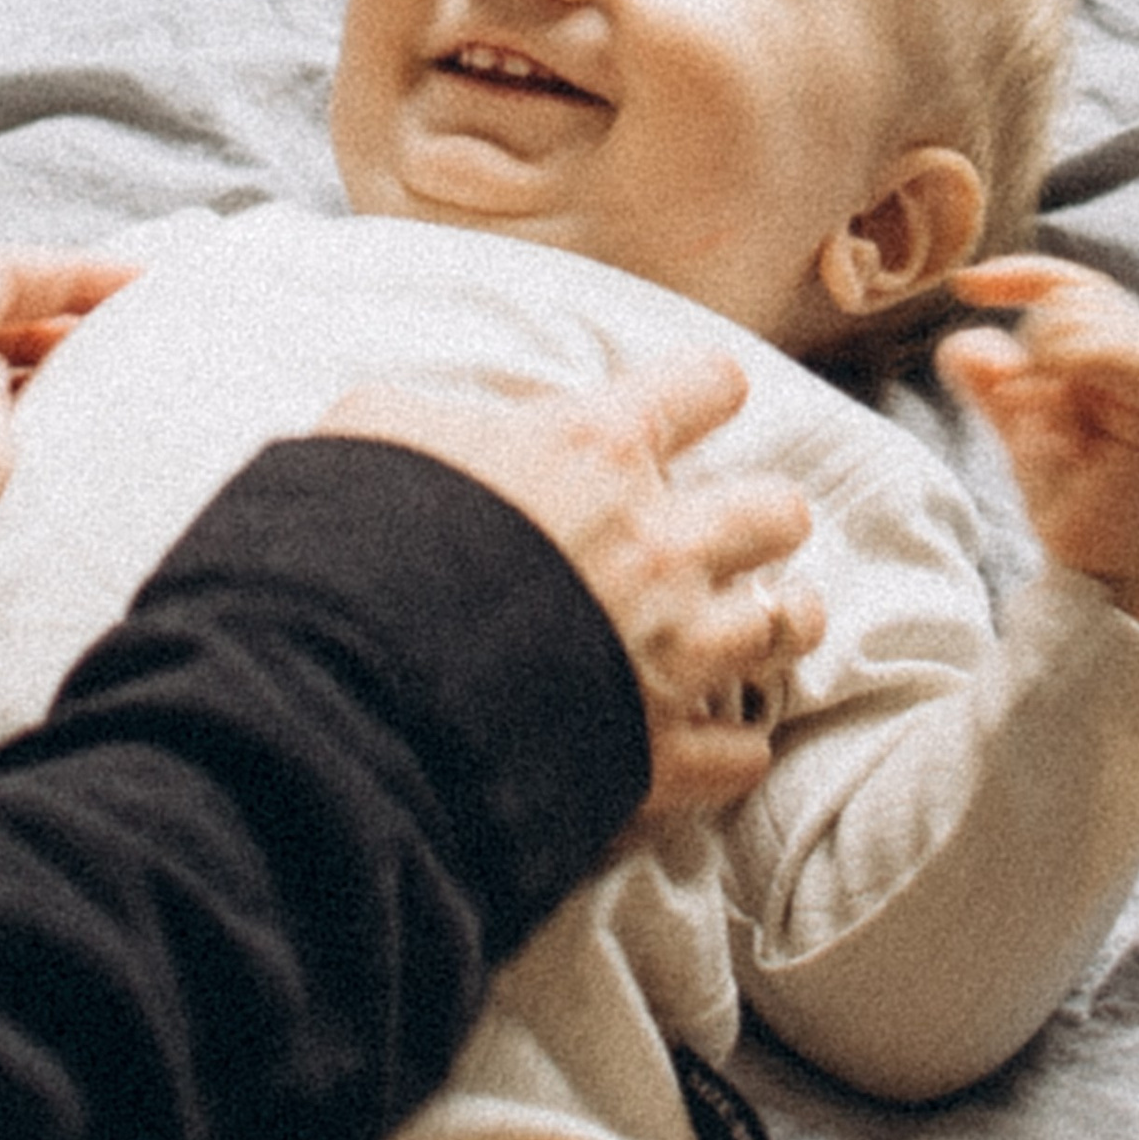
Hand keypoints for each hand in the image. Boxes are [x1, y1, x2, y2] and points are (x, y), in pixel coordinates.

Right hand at [317, 348, 822, 818]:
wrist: (351, 690)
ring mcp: (668, 653)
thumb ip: (430, 418)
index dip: (703, 393)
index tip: (697, 403)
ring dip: (776, 622)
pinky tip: (712, 739)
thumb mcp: (370, 431)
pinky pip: (742, 753)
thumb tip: (439, 429)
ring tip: (763, 622)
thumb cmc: (353, 546)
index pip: (702, 386)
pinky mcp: (655, 752)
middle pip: (776, 512)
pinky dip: (730, 748)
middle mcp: (656, 546)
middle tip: (727, 532)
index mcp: (594, 452)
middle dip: (762, 520)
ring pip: (787, 628)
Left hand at [937, 255, 1138, 647]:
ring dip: (1046, 362)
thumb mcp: (1026, 435)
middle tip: (1033, 415)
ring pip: (1088, 314)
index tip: (964, 286)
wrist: (1108, 578)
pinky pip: (1118, 351)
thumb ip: (997, 387)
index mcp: (1135, 359)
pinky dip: (1073, 362)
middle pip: (1076, 295)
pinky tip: (1057, 404)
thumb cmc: (1078, 510)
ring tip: (1056, 430)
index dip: (1020, 274)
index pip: (1078, 286)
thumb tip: (962, 342)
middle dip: (1032, 344)